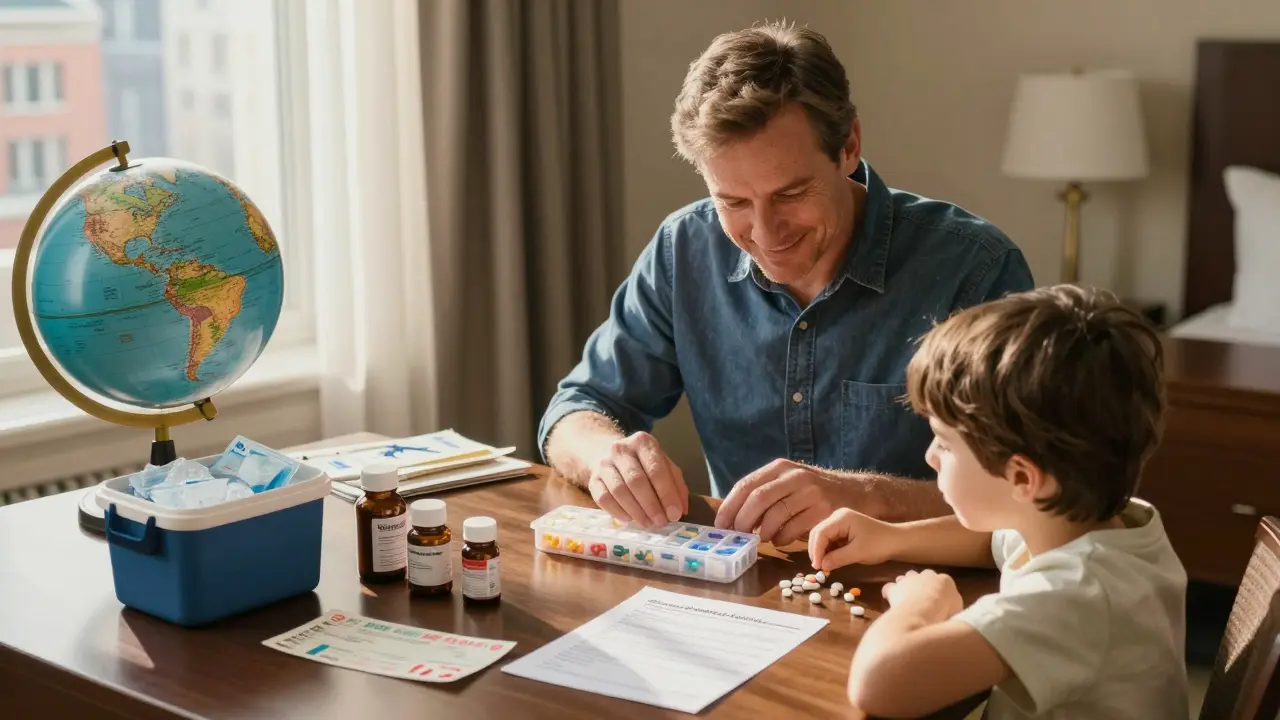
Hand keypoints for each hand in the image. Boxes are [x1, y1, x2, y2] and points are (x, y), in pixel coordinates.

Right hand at [588, 432, 688, 527]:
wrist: (605, 452)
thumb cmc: (641, 462)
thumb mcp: (663, 464)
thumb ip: (675, 484)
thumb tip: (680, 510)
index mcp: (642, 442)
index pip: (656, 469)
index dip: (667, 494)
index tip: (674, 514)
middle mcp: (621, 449)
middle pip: (636, 480)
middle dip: (651, 505)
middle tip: (661, 522)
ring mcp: (604, 463)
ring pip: (619, 491)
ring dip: (636, 511)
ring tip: (647, 523)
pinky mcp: (592, 479)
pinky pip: (603, 499)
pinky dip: (618, 512)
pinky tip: (629, 519)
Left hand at [714, 459, 859, 546]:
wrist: (856, 492)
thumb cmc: (814, 491)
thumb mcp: (789, 481)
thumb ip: (765, 491)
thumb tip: (731, 516)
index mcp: (781, 467)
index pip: (747, 485)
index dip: (730, 506)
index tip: (721, 524)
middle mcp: (795, 476)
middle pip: (759, 499)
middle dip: (743, 521)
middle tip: (738, 535)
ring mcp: (811, 493)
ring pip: (775, 516)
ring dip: (762, 533)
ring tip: (761, 539)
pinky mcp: (823, 512)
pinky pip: (793, 530)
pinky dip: (780, 539)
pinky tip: (779, 541)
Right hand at [808, 508, 899, 572]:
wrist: (897, 541)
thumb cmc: (879, 545)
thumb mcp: (858, 553)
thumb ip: (837, 558)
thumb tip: (821, 566)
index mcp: (841, 518)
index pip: (821, 533)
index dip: (816, 550)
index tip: (817, 567)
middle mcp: (838, 517)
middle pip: (818, 533)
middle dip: (816, 550)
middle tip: (818, 568)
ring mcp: (840, 522)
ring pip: (823, 536)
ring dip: (822, 551)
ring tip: (824, 566)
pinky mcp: (844, 529)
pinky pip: (830, 539)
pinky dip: (828, 550)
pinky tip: (830, 560)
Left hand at [881, 569, 962, 624]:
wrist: (924, 610)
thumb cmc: (945, 612)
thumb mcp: (958, 609)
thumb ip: (952, 604)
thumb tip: (949, 608)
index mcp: (944, 580)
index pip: (941, 581)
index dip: (937, 591)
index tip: (937, 600)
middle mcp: (925, 575)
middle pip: (921, 577)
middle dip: (919, 585)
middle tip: (921, 600)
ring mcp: (908, 580)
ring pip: (904, 579)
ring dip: (905, 587)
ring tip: (906, 600)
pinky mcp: (894, 588)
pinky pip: (890, 588)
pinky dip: (890, 593)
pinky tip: (890, 600)